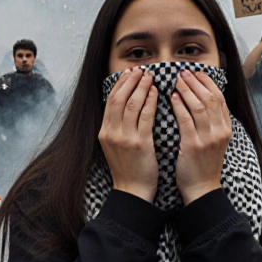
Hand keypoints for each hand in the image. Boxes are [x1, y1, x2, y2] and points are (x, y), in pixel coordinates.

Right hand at [99, 68, 158, 201]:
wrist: (132, 191)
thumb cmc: (128, 168)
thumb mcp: (115, 145)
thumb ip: (117, 126)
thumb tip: (125, 104)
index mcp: (104, 132)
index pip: (110, 100)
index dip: (120, 84)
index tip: (129, 72)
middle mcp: (112, 133)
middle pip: (119, 98)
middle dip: (130, 81)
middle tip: (140, 69)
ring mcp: (125, 138)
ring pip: (132, 104)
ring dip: (141, 87)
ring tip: (149, 77)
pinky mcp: (140, 144)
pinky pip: (145, 117)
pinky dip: (150, 102)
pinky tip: (156, 93)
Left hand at [171, 70, 230, 203]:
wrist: (202, 189)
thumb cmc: (204, 164)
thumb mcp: (214, 141)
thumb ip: (211, 122)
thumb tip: (201, 99)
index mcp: (225, 129)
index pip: (220, 98)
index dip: (208, 83)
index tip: (197, 73)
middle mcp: (220, 131)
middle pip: (210, 98)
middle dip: (196, 82)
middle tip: (184, 72)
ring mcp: (208, 139)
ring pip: (200, 106)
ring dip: (187, 90)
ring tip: (177, 80)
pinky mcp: (193, 146)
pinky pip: (186, 121)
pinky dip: (180, 106)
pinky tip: (173, 97)